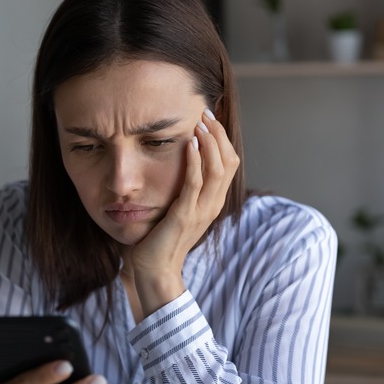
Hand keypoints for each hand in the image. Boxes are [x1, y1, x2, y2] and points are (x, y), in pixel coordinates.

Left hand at [128, 108, 239, 314]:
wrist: (154, 270)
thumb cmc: (159, 239)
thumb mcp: (177, 210)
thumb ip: (182, 190)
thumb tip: (177, 165)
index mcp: (212, 202)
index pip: (229, 164)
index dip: (223, 139)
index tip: (210, 119)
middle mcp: (212, 205)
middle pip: (229, 162)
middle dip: (219, 134)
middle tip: (206, 113)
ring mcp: (201, 211)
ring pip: (217, 169)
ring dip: (210, 142)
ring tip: (200, 123)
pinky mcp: (184, 216)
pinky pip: (195, 184)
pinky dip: (195, 161)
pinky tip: (189, 144)